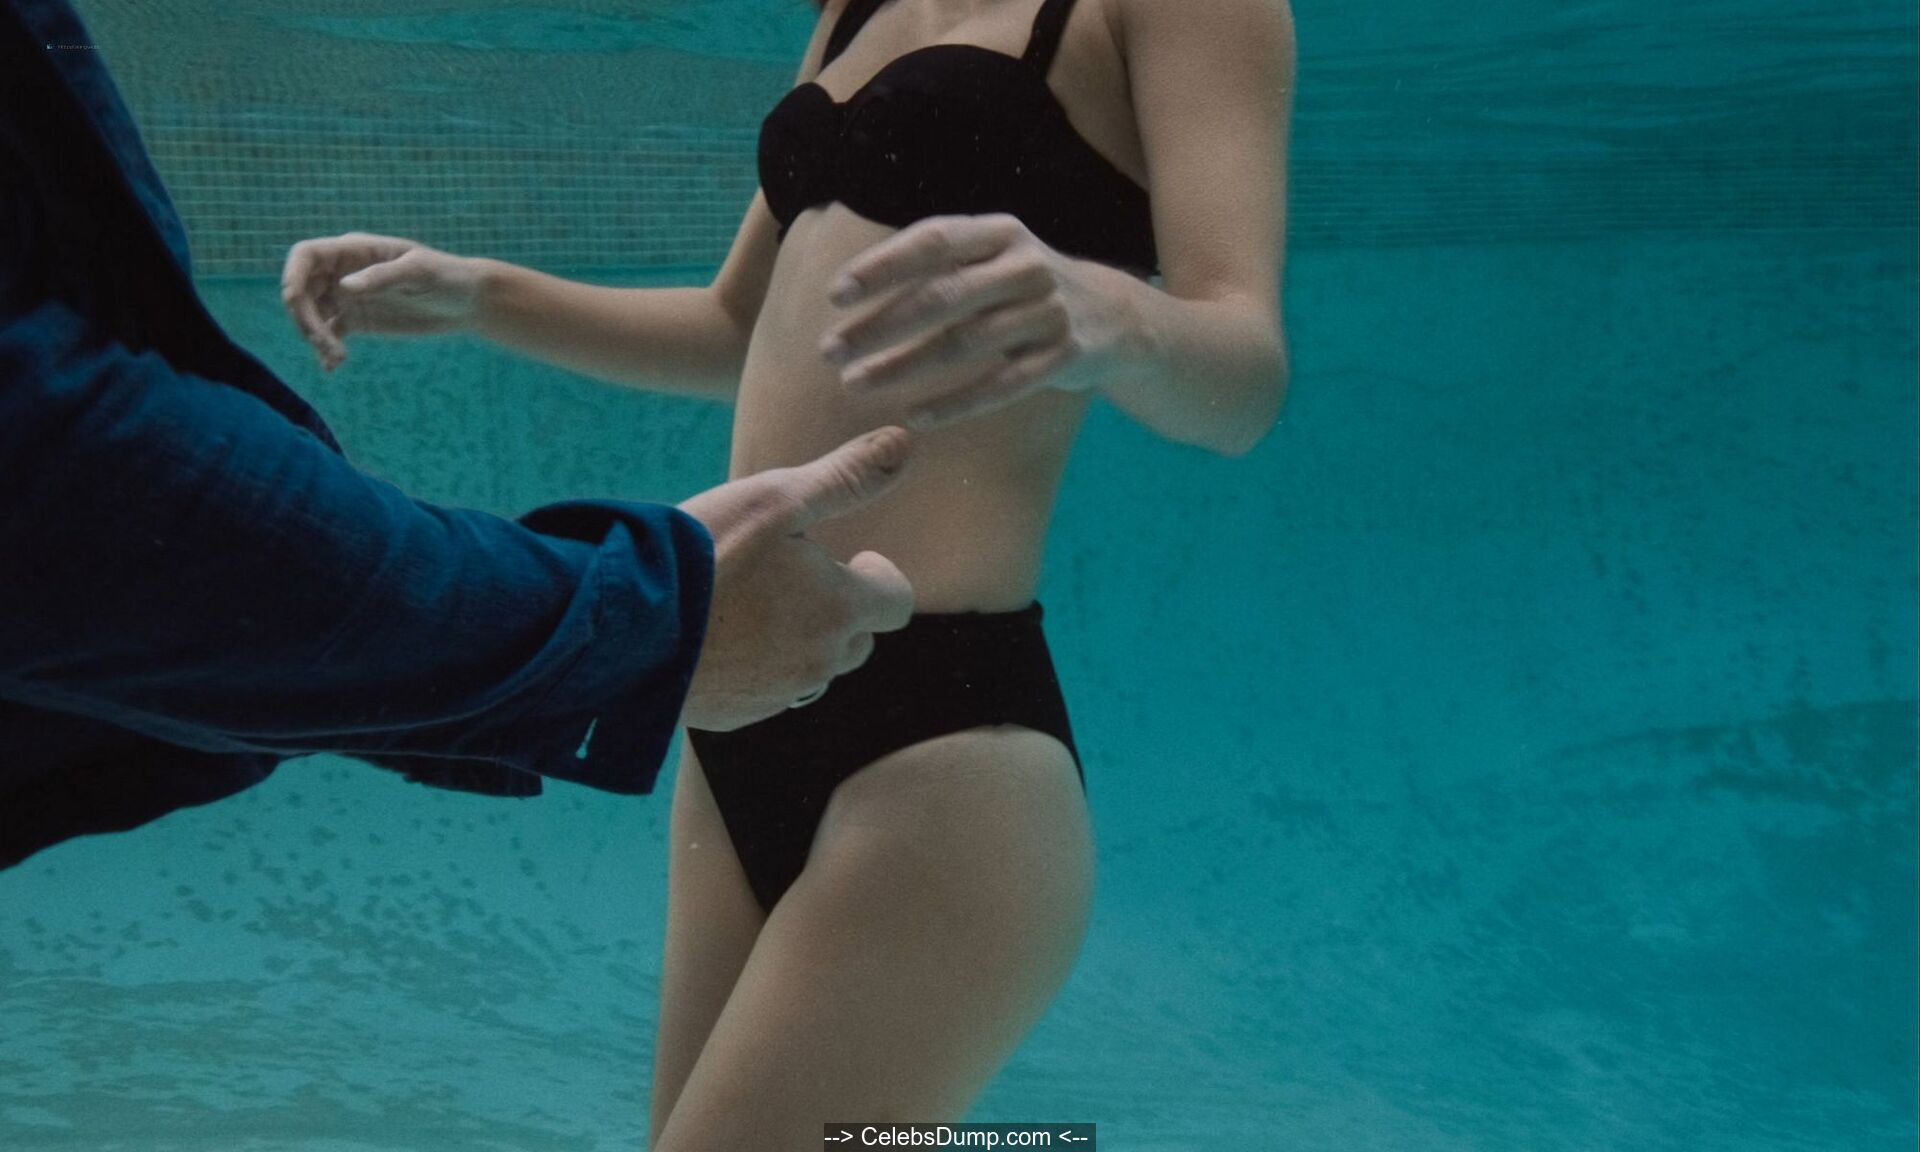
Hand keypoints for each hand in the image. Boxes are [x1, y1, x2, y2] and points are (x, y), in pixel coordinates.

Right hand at [280, 233, 485, 370]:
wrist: (467, 302)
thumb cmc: (447, 276)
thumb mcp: (420, 271)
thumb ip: (383, 276)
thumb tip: (344, 286)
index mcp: (354, 251)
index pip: (306, 256)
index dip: (292, 274)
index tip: (294, 300)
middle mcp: (344, 272)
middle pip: (302, 289)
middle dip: (304, 316)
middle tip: (323, 342)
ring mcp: (348, 297)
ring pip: (313, 315)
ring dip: (315, 336)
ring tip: (336, 357)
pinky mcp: (358, 320)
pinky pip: (330, 334)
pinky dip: (326, 350)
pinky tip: (332, 366)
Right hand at [676, 427, 917, 731]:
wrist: (620, 627)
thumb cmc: (703, 553)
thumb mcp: (776, 499)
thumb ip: (845, 476)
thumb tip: (904, 442)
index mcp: (840, 610)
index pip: (898, 603)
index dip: (878, 577)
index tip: (847, 558)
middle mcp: (820, 663)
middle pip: (857, 638)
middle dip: (836, 608)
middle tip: (785, 575)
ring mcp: (778, 696)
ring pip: (812, 668)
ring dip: (797, 639)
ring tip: (746, 603)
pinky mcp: (736, 717)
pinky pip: (766, 692)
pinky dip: (755, 667)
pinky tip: (714, 636)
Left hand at [815, 214, 1133, 429]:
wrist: (1114, 316)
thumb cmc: (1023, 285)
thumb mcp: (991, 254)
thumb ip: (937, 259)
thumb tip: (852, 279)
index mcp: (999, 232)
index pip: (932, 241)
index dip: (882, 266)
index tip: (835, 295)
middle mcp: (1026, 266)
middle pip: (942, 296)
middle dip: (879, 326)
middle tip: (829, 351)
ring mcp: (1048, 312)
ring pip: (965, 344)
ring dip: (904, 367)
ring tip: (855, 384)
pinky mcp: (1065, 357)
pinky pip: (1002, 385)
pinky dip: (956, 403)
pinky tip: (915, 415)